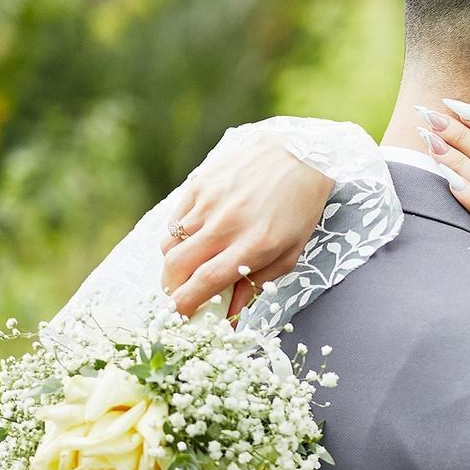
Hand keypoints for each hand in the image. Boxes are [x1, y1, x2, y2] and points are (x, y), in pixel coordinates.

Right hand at [159, 132, 335, 317]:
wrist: (299, 153)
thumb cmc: (299, 208)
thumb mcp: (290, 253)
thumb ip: (258, 284)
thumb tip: (231, 315)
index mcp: (254, 245)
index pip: (206, 281)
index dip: (185, 304)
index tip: (180, 315)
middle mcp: (227, 224)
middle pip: (177, 266)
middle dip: (170, 289)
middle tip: (178, 294)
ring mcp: (210, 202)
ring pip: (169, 244)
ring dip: (172, 264)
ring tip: (188, 266)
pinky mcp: (200, 184)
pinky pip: (175, 220)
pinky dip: (178, 235)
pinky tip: (195, 237)